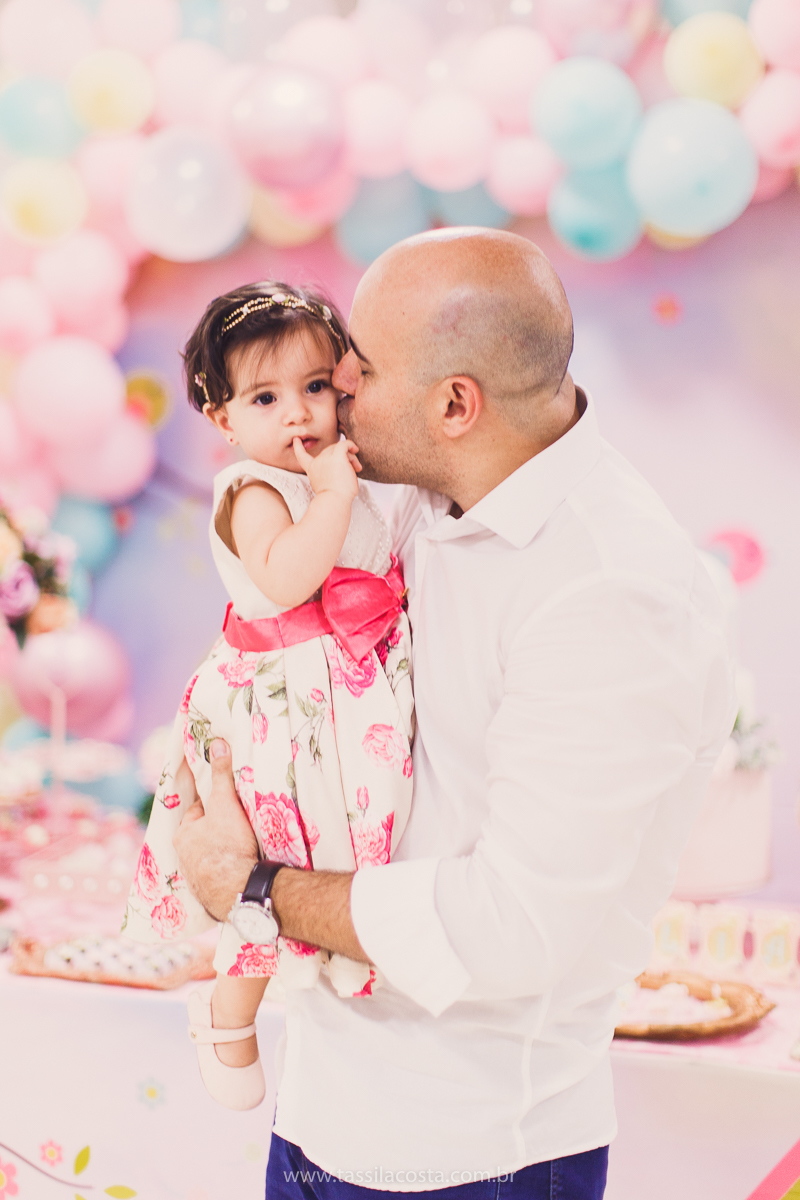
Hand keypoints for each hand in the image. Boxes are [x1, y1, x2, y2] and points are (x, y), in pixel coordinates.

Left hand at [172, 740, 258, 921]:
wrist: (240, 890)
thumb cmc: (228, 844)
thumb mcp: (226, 803)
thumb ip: (221, 775)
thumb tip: (216, 743)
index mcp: (183, 836)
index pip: (197, 813)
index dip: (213, 806)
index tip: (227, 805)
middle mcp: (184, 859)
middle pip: (201, 837)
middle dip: (214, 832)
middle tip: (236, 827)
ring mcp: (196, 881)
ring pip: (207, 859)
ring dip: (220, 855)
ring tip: (241, 849)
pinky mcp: (210, 898)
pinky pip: (217, 880)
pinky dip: (226, 875)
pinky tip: (240, 872)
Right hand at [293, 436, 360, 502]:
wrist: (334, 501)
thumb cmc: (334, 499)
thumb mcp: (326, 487)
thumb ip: (329, 476)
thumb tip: (342, 471)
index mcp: (312, 471)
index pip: (302, 457)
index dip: (298, 448)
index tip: (296, 440)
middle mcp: (317, 463)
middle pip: (329, 451)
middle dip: (341, 458)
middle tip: (353, 469)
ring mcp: (326, 458)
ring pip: (339, 449)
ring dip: (350, 457)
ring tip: (357, 469)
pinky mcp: (337, 457)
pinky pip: (344, 444)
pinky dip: (350, 445)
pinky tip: (355, 450)